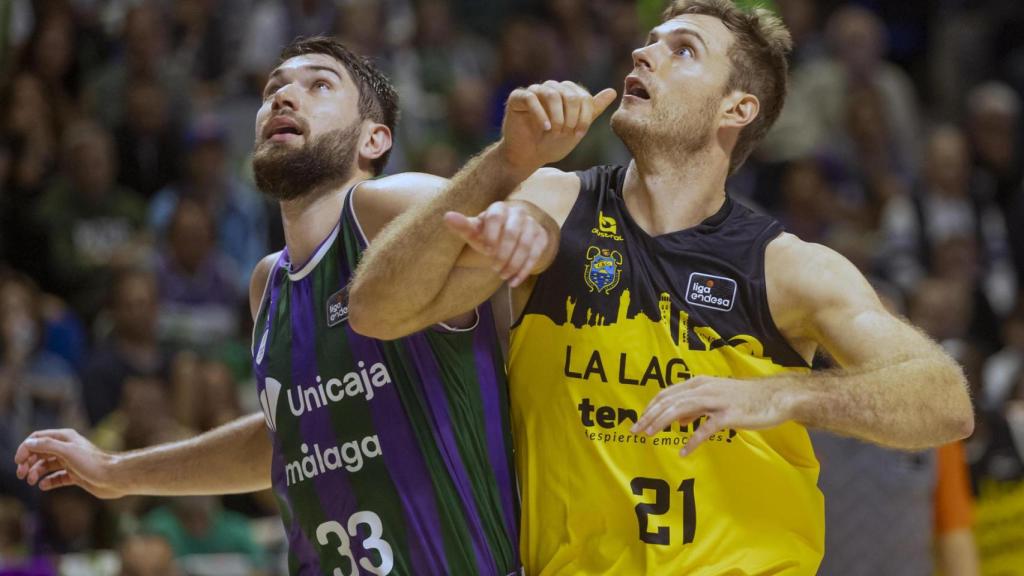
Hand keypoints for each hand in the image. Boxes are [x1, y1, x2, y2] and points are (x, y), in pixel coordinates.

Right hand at [14, 429, 124, 497]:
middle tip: (21, 474)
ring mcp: (71, 462)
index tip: (19, 462)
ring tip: (32, 481)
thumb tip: (28, 443)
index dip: (25, 448)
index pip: (38, 438)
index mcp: (65, 438)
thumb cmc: (93, 462)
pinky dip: (48, 481)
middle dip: (28, 462)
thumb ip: (48, 446)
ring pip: (47, 466)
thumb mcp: (68, 451)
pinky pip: (57, 477)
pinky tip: (44, 486)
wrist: (114, 478)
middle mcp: (67, 448)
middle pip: (40, 452)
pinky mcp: (76, 475)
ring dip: (36, 472)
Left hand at [445, 201, 552, 286]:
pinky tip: (514, 281)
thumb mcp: (476, 232)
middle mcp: (518, 213)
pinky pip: (536, 254)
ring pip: (525, 245)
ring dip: (514, 263)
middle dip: (503, 253)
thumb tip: (447, 216)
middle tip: (494, 268)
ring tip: (503, 275)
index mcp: (499, 208)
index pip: (496, 216)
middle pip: (512, 232)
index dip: (491, 234)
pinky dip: (525, 270)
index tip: (486, 250)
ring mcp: (532, 225)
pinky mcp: (541, 237)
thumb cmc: (489, 234)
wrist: (512, 237)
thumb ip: (463, 226)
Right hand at [499, 80, 616, 171]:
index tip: (580, 134)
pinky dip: (540, 114)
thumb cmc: (552, 143)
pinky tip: (545, 128)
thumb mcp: (577, 128)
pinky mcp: (517, 98)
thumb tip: (613, 91)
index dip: (584, 115)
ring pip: (551, 93)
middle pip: (568, 93)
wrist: (529, 156)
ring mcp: (533, 91)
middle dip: (571, 116)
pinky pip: (531, 98)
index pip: (582, 96)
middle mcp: (550, 88)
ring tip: (555, 131)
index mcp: (565, 93)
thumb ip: (593, 110)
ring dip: (557, 115)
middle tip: (567, 133)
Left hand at [632, 376, 795, 455]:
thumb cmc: (743, 399)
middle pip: (669, 402)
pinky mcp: (729, 415)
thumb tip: (678, 420)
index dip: (650, 407)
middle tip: (635, 431)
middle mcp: (704, 389)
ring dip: (662, 422)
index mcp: (699, 384)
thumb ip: (695, 407)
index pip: (667, 394)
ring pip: (682, 409)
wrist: (774, 398)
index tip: (638, 421)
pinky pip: (706, 428)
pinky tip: (683, 451)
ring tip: (649, 436)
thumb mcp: (715, 398)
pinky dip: (693, 440)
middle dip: (649, 416)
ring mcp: (717, 401)